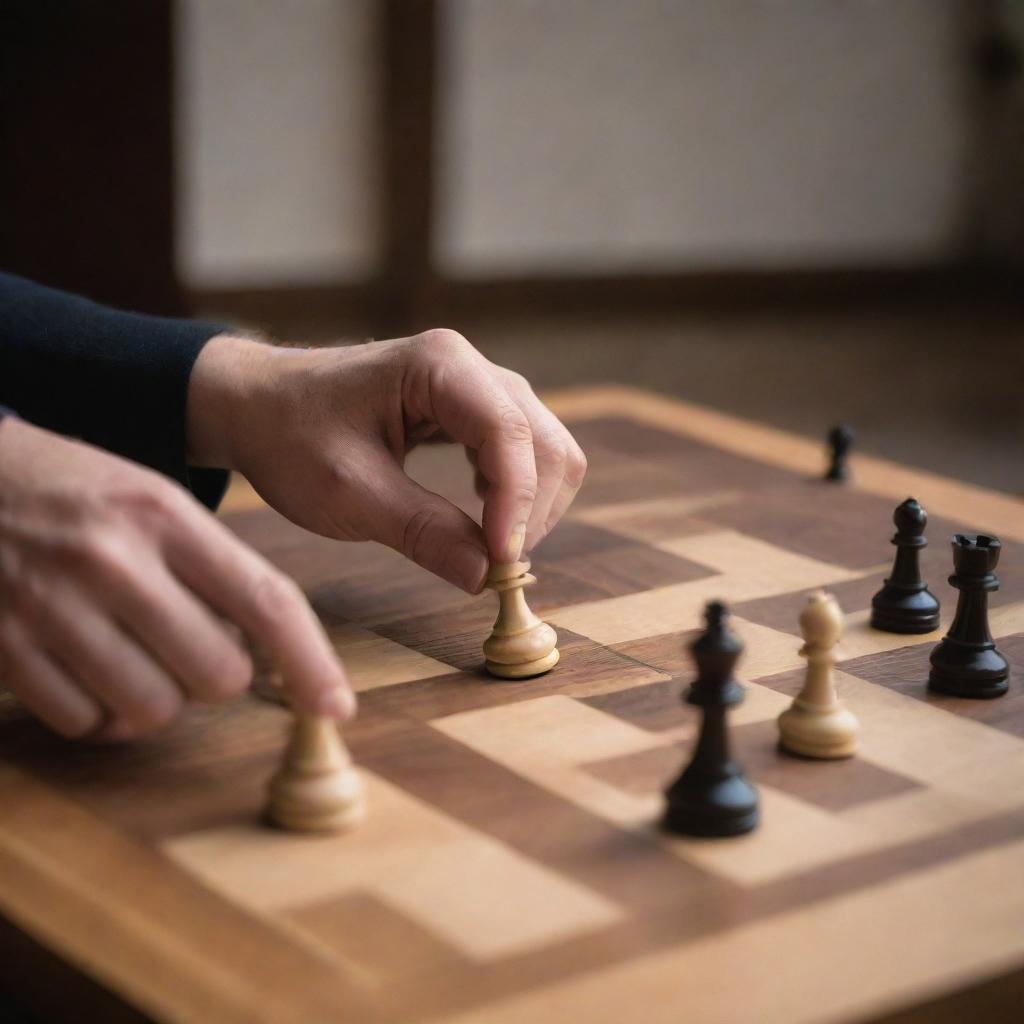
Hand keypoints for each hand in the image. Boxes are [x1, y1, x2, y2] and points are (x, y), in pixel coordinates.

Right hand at [0, 418, 353, 738]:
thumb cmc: (70, 492)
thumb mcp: (148, 501)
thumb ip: (208, 568)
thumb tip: (267, 653)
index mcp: (163, 515)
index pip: (264, 599)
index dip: (310, 662)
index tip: (337, 706)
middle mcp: (114, 560)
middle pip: (218, 674)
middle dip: (215, 675)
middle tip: (186, 644)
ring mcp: (52, 607)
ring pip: (154, 710)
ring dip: (156, 698)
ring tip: (132, 655)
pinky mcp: (3, 646)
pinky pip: (85, 722)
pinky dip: (97, 713)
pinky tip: (86, 672)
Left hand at [188, 329, 586, 591]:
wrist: (255, 406)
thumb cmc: (288, 435)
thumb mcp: (348, 492)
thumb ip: (423, 532)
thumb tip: (488, 578)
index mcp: (439, 366)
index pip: (508, 433)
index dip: (516, 503)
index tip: (501, 563)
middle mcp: (469, 367)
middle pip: (544, 442)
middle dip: (532, 510)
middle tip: (497, 569)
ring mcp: (475, 387)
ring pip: (544, 449)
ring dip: (530, 506)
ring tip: (489, 549)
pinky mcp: (471, 412)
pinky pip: (521, 454)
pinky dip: (515, 495)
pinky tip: (482, 519)